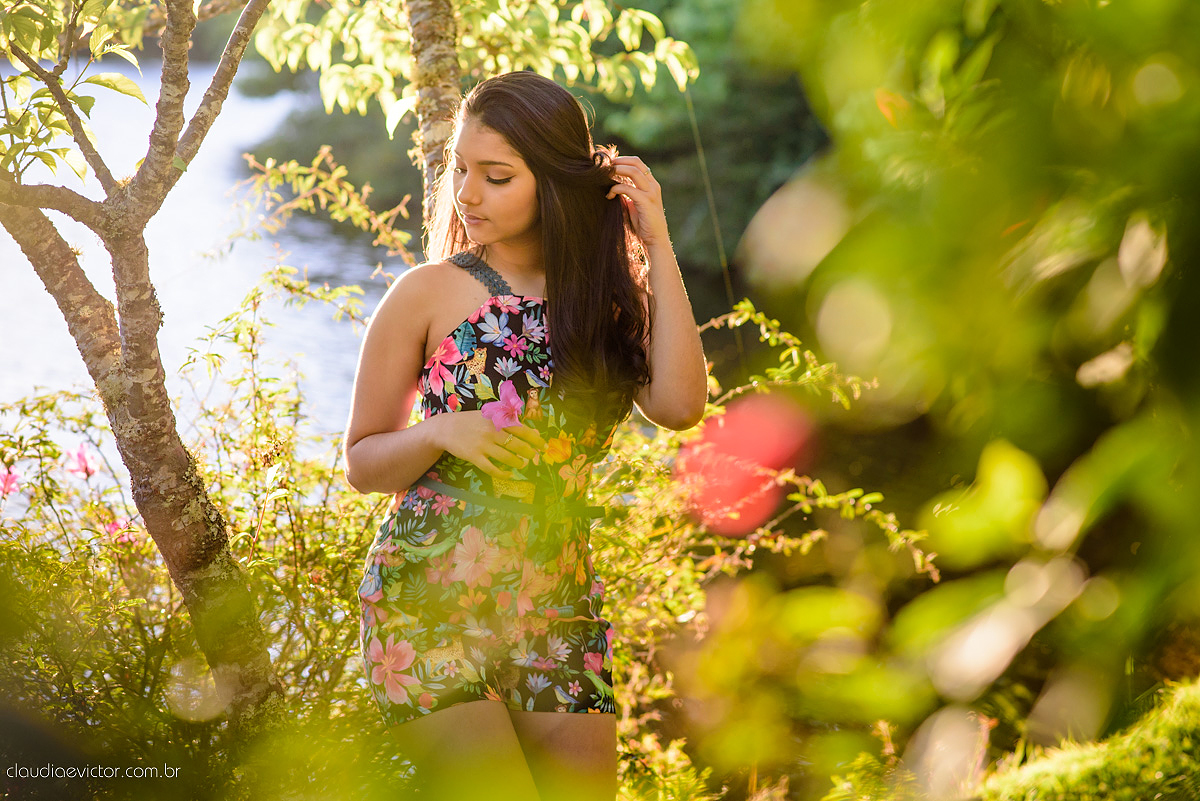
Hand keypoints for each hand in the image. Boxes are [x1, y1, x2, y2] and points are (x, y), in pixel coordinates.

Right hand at [430, 410, 545, 478]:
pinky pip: (491, 468)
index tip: (544, 446)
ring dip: (518, 463)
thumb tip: (531, 432)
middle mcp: (492, 432)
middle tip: (534, 457)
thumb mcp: (488, 416)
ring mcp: (482, 445)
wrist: (445, 428)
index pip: (522, 430)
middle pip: (517, 445)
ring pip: (507, 458)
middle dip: (529, 453)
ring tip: (522, 464)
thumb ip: (508, 422)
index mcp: (497, 420)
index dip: (535, 439)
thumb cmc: (470, 421)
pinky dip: (502, 473)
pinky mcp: (474, 456)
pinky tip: (509, 474)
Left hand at [607, 155, 669, 249]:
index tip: (608, 164)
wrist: (655, 240)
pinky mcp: (646, 201)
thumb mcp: (634, 204)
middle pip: (636, 163)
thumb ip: (627, 193)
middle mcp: (653, 185)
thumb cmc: (643, 224)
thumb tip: (611, 185)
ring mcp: (651, 192)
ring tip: (604, 175)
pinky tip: (609, 195)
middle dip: (618, 161)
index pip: (637, 163)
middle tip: (604, 166)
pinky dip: (615, 189)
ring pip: (633, 171)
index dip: (622, 160)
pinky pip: (628, 188)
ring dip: (617, 171)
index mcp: (651, 184)